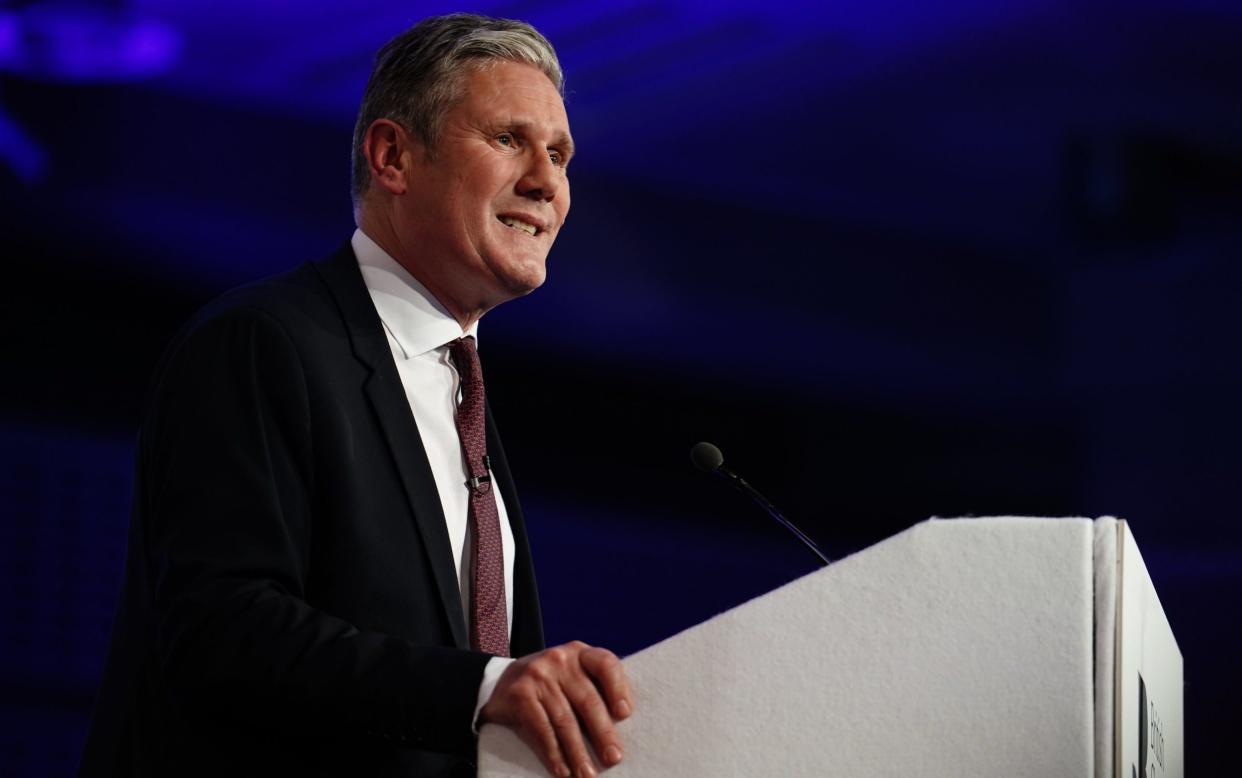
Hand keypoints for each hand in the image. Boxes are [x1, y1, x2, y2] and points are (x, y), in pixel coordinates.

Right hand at [479, 640, 632, 777]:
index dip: (618, 689)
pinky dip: (553, 753)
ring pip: (565, 720)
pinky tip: (562, 770)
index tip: (624, 714)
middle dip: (603, 733)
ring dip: (578, 752)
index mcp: (579, 652)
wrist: (498, 681)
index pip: (606, 664)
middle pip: (587, 700)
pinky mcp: (520, 695)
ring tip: (587, 774)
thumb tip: (620, 726)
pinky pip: (541, 729)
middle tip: (613, 758)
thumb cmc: (548, 683)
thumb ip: (594, 687)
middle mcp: (560, 660)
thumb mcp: (571, 673)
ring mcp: (538, 676)